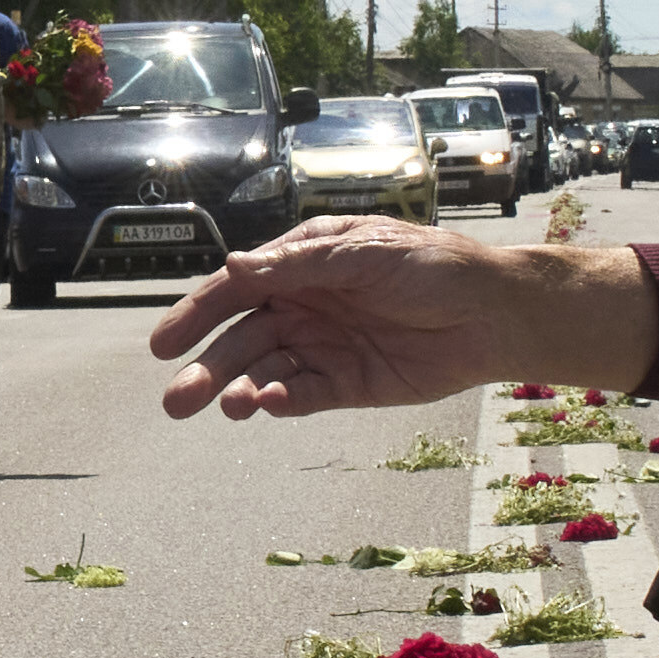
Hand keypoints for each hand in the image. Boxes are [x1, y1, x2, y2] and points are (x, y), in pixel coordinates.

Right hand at [144, 214, 647, 417]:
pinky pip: (305, 395)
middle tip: (176, 399)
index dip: (197, 315)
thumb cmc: (434, 264)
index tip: (163, 344)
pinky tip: (271, 406)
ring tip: (227, 406)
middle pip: (242, 340)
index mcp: (302, 265)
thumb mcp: (363, 252)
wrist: (495, 311)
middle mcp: (305, 307)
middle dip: (207, 367)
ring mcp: (324, 347)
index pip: (236, 290)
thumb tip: (234, 269)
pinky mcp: (349, 384)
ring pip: (266, 372)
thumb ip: (297, 265)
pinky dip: (284, 402)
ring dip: (241, 389)